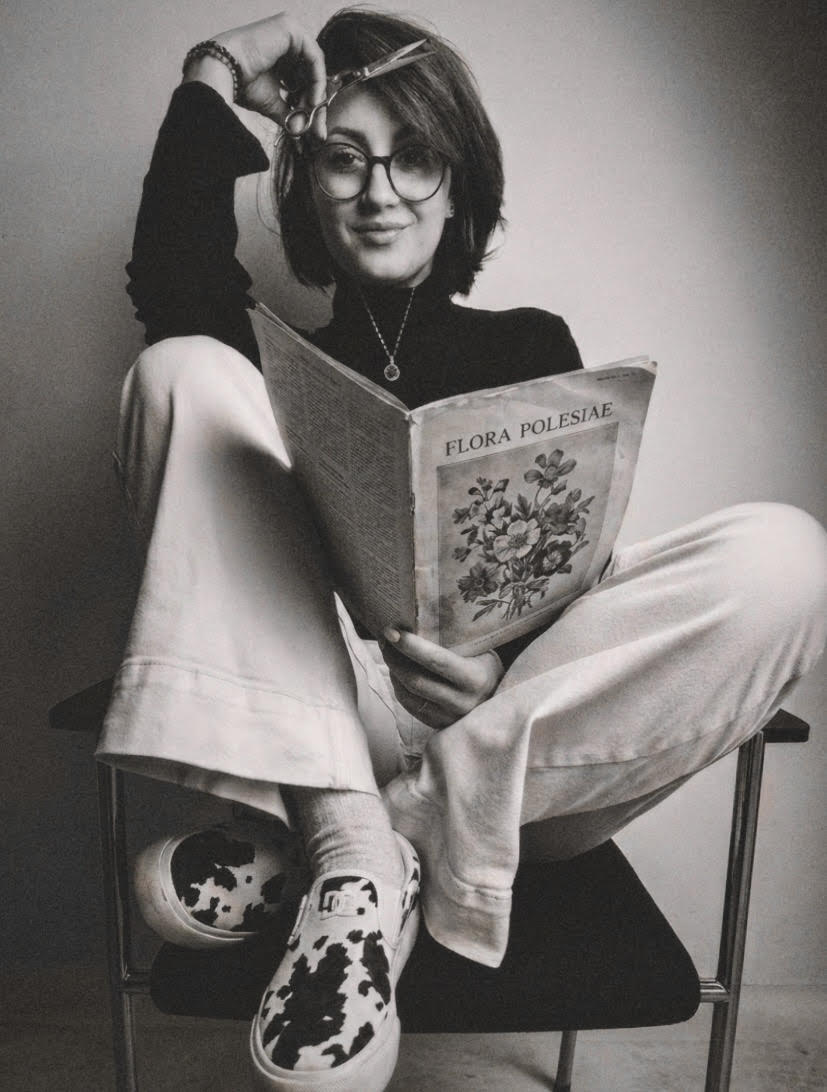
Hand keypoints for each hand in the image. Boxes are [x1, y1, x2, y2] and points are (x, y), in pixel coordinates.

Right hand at [187, 13, 327, 134]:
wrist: (224, 71)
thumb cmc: (241, 84)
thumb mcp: (272, 102)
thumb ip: (290, 114)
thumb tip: (302, 130)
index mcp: (280, 53)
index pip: (303, 78)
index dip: (310, 104)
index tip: (315, 130)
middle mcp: (286, 40)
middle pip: (311, 73)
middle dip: (315, 104)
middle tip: (317, 130)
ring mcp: (289, 30)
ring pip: (314, 67)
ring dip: (315, 95)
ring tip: (309, 116)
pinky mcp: (291, 28)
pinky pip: (314, 57)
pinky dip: (317, 80)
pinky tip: (311, 100)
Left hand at [380, 628, 504, 729]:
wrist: (501, 701)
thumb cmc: (486, 666)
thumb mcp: (481, 651)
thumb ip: (456, 641)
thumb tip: (416, 618)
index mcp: (476, 679)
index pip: (436, 661)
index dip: (410, 646)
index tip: (392, 631)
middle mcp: (463, 702)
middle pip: (416, 680)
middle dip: (394, 656)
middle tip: (385, 636)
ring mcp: (449, 717)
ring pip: (408, 694)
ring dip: (392, 670)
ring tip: (388, 650)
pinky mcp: (438, 726)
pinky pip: (409, 705)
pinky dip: (398, 685)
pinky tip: (397, 669)